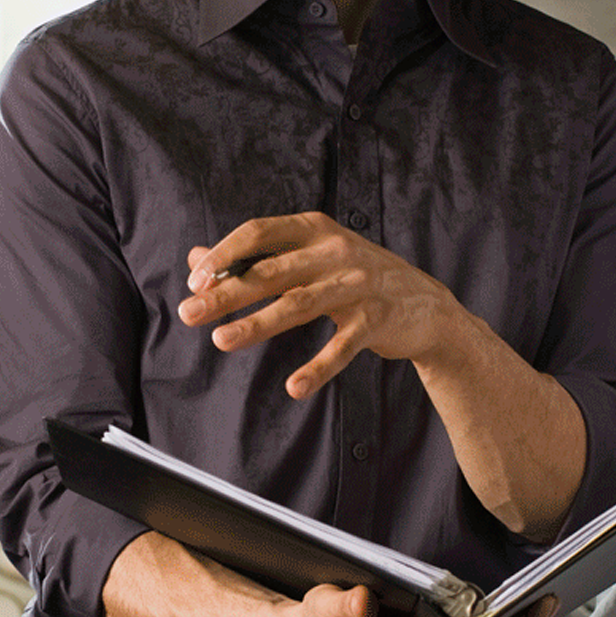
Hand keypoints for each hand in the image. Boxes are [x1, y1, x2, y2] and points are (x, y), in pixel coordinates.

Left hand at [179, 213, 486, 398]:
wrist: (426, 306)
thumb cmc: (355, 278)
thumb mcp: (309, 258)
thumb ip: (256, 258)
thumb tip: (196, 260)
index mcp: (314, 228)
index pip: (258, 232)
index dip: (223, 255)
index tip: (194, 282)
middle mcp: (335, 250)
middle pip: (271, 271)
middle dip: (226, 292)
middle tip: (189, 313)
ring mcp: (358, 284)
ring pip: (299, 304)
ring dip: (257, 324)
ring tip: (220, 341)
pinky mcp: (376, 319)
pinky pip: (341, 347)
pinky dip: (318, 368)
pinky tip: (293, 388)